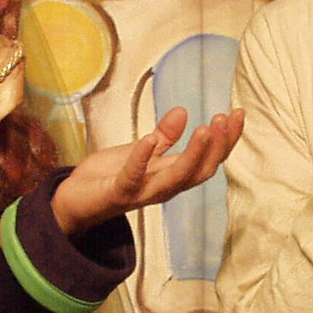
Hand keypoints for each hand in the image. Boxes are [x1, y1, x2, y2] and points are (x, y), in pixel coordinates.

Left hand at [51, 106, 244, 234]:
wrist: (73, 201)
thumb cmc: (108, 177)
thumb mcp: (141, 150)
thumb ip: (163, 136)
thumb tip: (183, 111)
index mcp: (172, 175)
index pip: (208, 160)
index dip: (226, 140)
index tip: (238, 114)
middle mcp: (164, 187)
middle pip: (201, 171)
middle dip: (217, 146)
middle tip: (226, 119)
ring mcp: (143, 192)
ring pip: (177, 178)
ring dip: (193, 154)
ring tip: (205, 128)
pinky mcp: (118, 193)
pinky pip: (133, 177)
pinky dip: (142, 159)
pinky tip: (150, 139)